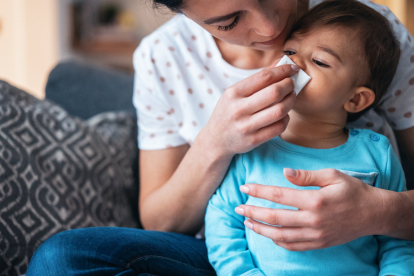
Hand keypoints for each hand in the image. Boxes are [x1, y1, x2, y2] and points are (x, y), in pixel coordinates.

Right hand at [199, 62, 298, 157]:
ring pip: (279, 111)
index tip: (293, 69)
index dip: (283, 70)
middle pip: (275, 92)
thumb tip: (280, 63)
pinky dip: (286, 118)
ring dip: (291, 102)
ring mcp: (246, 126)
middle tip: (292, 84)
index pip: (264, 77)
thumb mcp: (235, 93)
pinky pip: (279, 127)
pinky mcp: (253, 140)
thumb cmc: (228, 112)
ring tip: (291, 97)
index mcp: (234, 93)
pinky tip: (284, 114)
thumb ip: (257, 79)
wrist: (216, 140)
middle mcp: (239, 109)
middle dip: (289, 85)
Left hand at [235, 168, 385, 250]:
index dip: (259, 191)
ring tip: (247, 222)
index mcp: (315, 200)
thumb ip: (306, 175)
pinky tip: (269, 235)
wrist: (373, 213)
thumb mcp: (332, 175)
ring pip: (281, 236)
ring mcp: (316, 234)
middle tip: (238, 208)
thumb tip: (284, 172)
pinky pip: (293, 246)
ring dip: (261, 229)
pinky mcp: (319, 244)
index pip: (279, 195)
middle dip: (252, 212)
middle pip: (275, 218)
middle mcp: (313, 220)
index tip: (244, 187)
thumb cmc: (352, 190)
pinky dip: (278, 241)